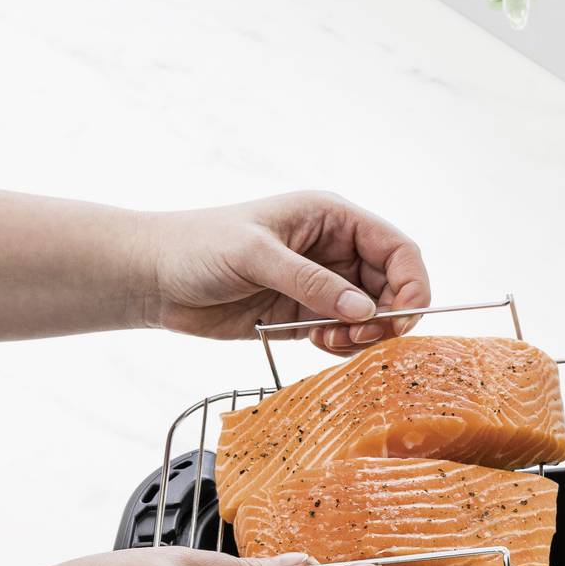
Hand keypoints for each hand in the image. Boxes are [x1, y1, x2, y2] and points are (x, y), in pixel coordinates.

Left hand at [135, 192, 431, 355]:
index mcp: (331, 218)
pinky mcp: (307, 315)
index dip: (412, 284)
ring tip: (332, 342)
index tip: (402, 319)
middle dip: (388, 317)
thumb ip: (311, 282)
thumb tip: (366, 311)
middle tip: (362, 338)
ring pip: (374, 316)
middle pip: (394, 286)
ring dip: (365, 336)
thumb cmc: (197, 247)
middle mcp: (334, 249)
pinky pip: (347, 335)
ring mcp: (322, 284)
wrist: (152, 278)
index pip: (398, 249)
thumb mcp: (255, 255)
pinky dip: (345, 347)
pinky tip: (319, 345)